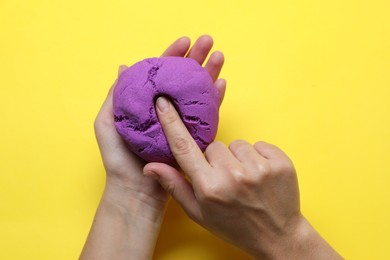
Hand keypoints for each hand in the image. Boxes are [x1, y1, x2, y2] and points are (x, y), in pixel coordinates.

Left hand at [94, 35, 225, 209]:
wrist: (136, 191)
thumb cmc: (118, 160)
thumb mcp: (106, 123)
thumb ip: (115, 96)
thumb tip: (125, 67)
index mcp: (146, 104)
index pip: (161, 73)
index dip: (172, 56)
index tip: (185, 41)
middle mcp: (165, 110)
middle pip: (183, 79)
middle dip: (196, 58)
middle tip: (208, 41)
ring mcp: (180, 123)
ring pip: (198, 93)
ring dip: (209, 73)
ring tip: (219, 56)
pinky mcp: (193, 137)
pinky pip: (207, 114)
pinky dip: (215, 98)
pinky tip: (221, 83)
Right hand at [143, 98, 342, 258]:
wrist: (278, 236)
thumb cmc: (234, 225)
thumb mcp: (199, 212)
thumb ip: (174, 186)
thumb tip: (150, 166)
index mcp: (209, 188)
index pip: (184, 148)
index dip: (171, 122)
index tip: (163, 102)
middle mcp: (233, 176)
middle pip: (214, 146)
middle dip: (216, 160)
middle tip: (227, 180)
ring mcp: (259, 168)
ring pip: (237, 144)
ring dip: (238, 159)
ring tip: (245, 179)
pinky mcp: (280, 162)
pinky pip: (259, 144)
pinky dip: (258, 157)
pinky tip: (261, 176)